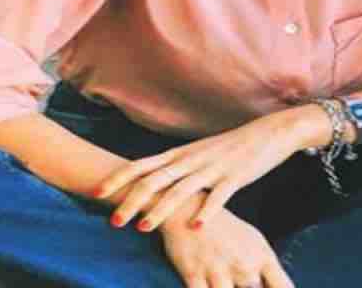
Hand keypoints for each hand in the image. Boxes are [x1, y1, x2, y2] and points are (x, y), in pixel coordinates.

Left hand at [97, 107, 320, 231]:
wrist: (266, 133)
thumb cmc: (227, 148)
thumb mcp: (195, 155)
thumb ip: (174, 168)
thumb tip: (149, 183)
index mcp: (178, 155)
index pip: (141, 166)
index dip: (117, 179)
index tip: (95, 192)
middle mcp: (190, 160)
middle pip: (154, 181)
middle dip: (131, 202)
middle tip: (113, 222)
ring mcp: (212, 168)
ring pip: (180, 191)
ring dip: (160, 210)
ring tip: (143, 228)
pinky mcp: (234, 177)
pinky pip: (218, 196)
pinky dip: (206, 212)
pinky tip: (196, 227)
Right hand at [160, 207, 294, 287]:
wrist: (187, 208)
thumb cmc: (223, 229)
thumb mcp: (253, 242)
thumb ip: (265, 269)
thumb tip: (272, 287)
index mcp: (262, 256)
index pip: (284, 287)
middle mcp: (244, 264)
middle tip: (234, 275)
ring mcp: (218, 270)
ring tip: (220, 279)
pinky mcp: (193, 274)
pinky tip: (207, 286)